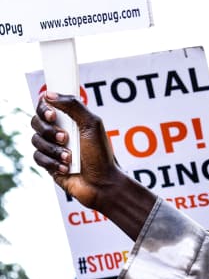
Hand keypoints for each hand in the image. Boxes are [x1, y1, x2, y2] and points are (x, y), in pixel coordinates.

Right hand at [30, 92, 127, 210]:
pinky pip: (37, 157)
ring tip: (70, 157)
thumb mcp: (92, 126)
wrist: (103, 184)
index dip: (44, 108)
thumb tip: (49, 94)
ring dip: (55, 149)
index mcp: (69, 120)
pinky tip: (67, 168)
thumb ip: (74, 106)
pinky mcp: (48, 163)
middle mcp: (58, 131)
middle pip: (36, 121)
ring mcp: (52, 147)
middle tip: (66, 139)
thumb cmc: (101, 155)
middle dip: (50, 131)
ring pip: (36, 140)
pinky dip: (52, 162)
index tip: (53, 115)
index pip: (46, 106)